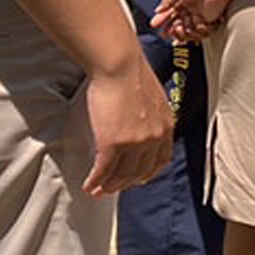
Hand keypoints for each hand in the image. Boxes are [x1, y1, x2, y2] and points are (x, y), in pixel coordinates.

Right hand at [82, 62, 172, 196]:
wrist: (120, 65)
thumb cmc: (130, 73)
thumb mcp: (151, 97)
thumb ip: (149, 115)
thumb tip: (138, 122)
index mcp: (166, 126)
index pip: (160, 160)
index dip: (146, 173)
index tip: (136, 179)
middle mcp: (154, 138)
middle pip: (140, 171)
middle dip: (124, 183)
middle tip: (112, 188)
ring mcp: (135, 143)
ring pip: (122, 175)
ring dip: (108, 186)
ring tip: (98, 190)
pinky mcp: (114, 144)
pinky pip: (104, 171)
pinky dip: (95, 181)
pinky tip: (89, 185)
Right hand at [155, 0, 228, 42]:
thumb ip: (167, 2)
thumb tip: (157, 11)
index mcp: (181, 5)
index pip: (172, 18)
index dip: (167, 27)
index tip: (162, 33)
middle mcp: (190, 11)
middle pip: (180, 28)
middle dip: (175, 31)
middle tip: (174, 28)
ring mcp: (199, 16)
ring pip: (190, 32)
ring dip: (185, 31)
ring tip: (182, 26)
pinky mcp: (209, 20)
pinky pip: (201, 30)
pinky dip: (198, 28)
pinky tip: (197, 21)